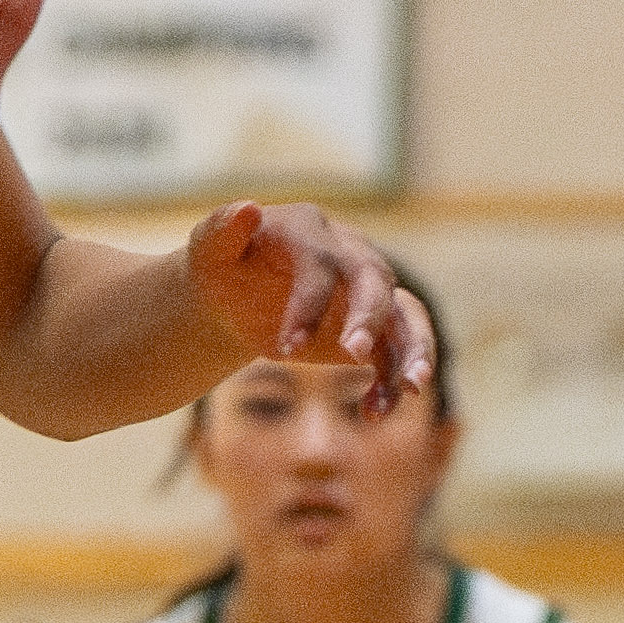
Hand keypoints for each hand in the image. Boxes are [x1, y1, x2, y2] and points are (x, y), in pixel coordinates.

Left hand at [188, 202, 433, 401]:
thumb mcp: (209, 249)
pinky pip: (398, 353)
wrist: (238, 293)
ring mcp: (367, 292)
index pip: (321, 264)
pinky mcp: (375, 329)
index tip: (284, 351)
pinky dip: (393, 383)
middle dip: (369, 319)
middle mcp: (349, 255)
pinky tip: (373, 413)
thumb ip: (221, 230)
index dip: (308, 305)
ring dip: (414, 351)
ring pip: (408, 315)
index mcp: (310, 231)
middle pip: (376, 281)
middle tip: (352, 355)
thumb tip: (247, 208)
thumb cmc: (223, 267)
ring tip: (411, 389)